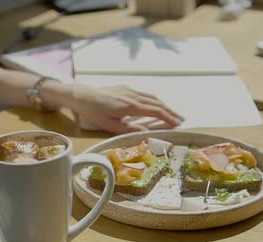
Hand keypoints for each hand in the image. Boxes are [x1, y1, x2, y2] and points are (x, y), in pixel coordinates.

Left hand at [67, 84, 184, 133]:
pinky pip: (144, 94)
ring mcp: (129, 90)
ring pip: (152, 97)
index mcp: (131, 106)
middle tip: (181, 120)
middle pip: (157, 103)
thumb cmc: (93, 112)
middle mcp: (133, 95)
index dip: (168, 118)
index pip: (155, 112)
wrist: (80, 95)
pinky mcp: (125, 88)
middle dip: (171, 112)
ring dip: (164, 105)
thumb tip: (146, 132)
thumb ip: (128, 129)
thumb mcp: (109, 125)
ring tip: (172, 113)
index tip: (178, 124)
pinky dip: (154, 100)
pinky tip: (155, 105)